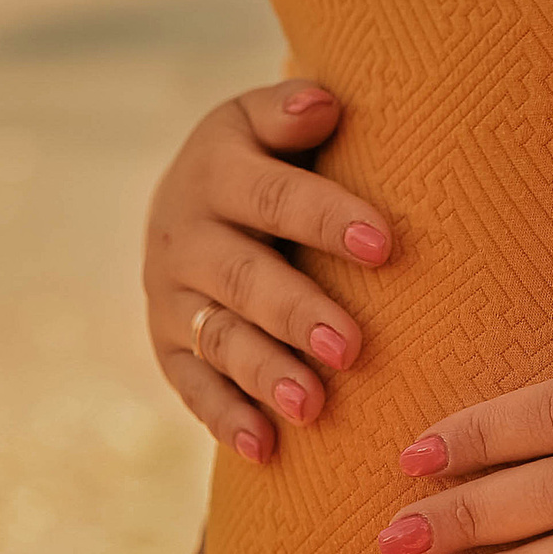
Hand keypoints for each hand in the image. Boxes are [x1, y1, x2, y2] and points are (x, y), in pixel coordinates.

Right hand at [145, 80, 394, 460]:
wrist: (196, 201)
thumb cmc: (268, 159)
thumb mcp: (267, 123)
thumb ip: (292, 116)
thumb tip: (324, 103)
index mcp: (216, 171)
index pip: (273, 196)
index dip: (327, 218)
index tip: (383, 245)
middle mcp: (184, 235)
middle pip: (244, 278)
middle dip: (297, 313)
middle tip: (350, 347)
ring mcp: (173, 298)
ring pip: (220, 340)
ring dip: (266, 374)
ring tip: (313, 406)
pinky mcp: (169, 347)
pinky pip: (194, 388)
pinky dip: (228, 419)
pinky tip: (266, 450)